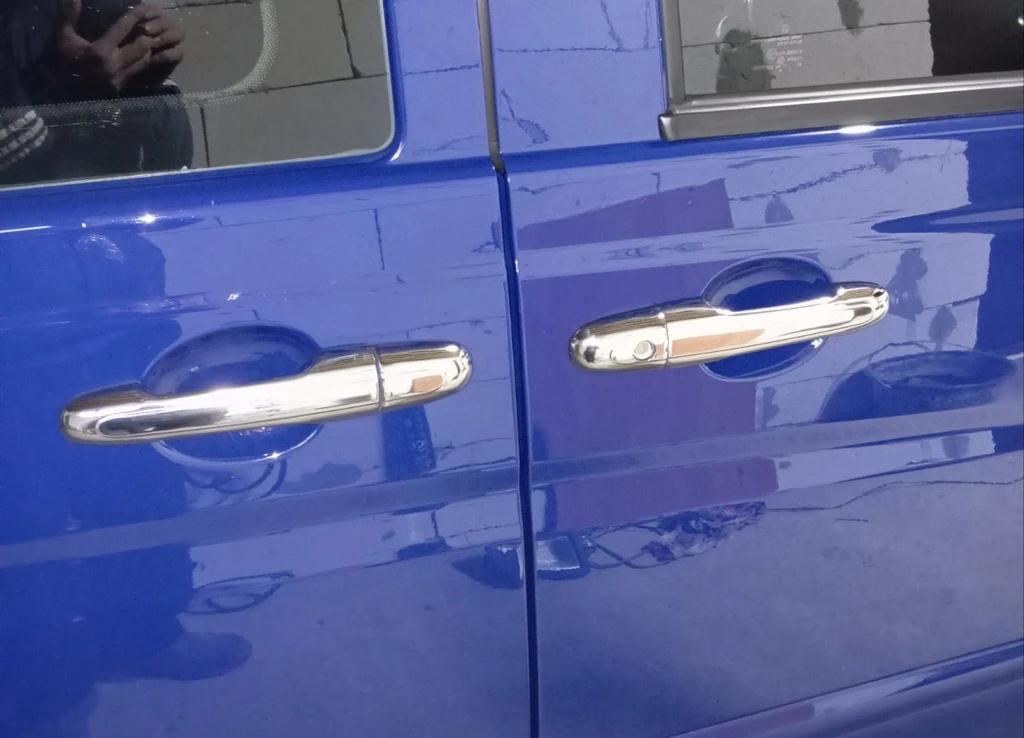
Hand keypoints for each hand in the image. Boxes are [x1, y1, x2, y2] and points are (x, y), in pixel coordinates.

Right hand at [55, 3, 184, 94]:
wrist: (57, 87)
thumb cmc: (60, 57)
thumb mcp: (63, 35)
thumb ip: (69, 15)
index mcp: (99, 51)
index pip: (123, 29)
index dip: (135, 16)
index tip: (144, 7)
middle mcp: (112, 65)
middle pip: (142, 47)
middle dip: (146, 35)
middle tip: (147, 27)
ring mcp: (117, 78)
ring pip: (144, 61)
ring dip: (147, 50)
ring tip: (146, 40)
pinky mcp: (119, 87)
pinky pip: (137, 72)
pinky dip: (141, 62)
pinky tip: (139, 55)